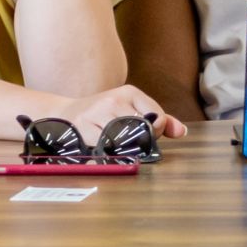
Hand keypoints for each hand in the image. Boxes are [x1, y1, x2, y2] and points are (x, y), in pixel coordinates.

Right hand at [55, 85, 184, 140]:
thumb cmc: (106, 114)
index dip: (157, 131)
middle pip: (140, 129)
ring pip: (122, 140)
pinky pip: (103, 148)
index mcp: (129, 92)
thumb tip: (182, 132)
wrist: (65, 114)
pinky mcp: (81, 130)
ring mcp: (95, 114)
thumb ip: (160, 120)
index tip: (149, 136)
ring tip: (119, 147)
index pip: (156, 116)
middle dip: (141, 142)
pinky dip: (108, 154)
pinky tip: (105, 152)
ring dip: (124, 149)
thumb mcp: (133, 109)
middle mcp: (112, 100)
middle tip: (133, 145)